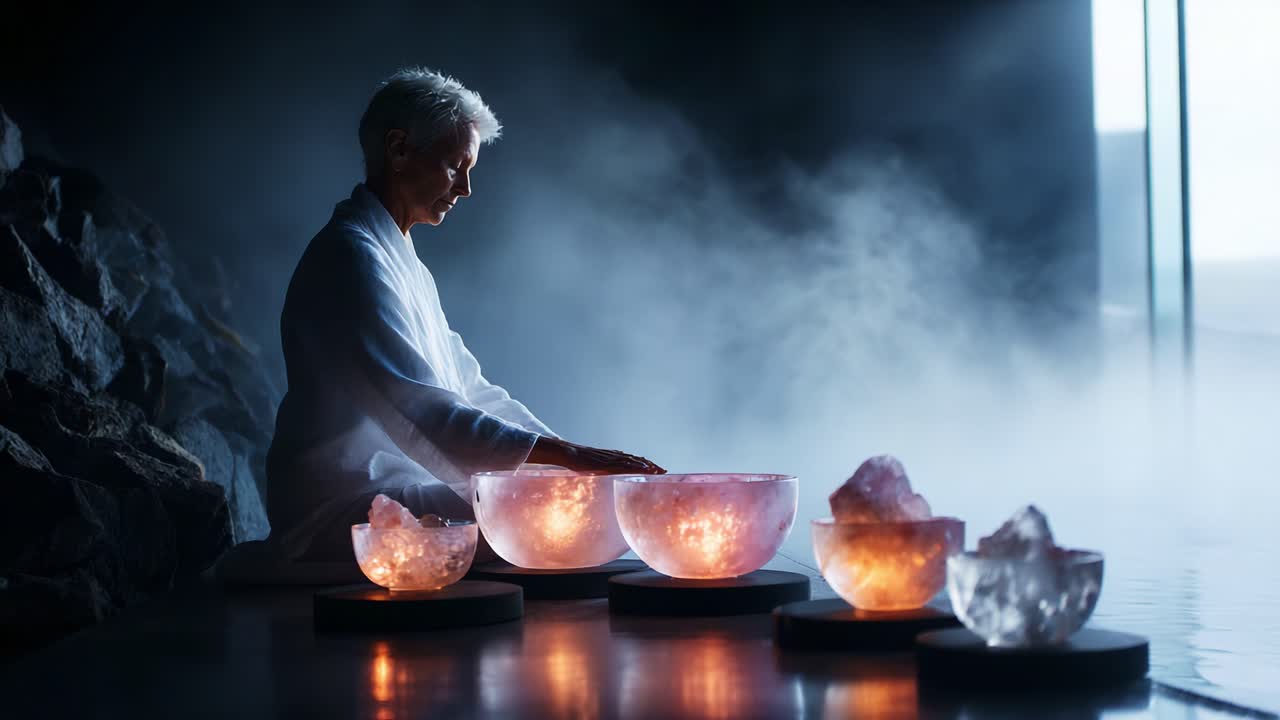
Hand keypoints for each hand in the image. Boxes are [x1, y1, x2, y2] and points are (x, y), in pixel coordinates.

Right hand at [528, 436, 664, 473]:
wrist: (568, 453)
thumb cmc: (578, 461)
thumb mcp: (592, 466)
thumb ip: (600, 469)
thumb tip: (604, 476)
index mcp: (612, 457)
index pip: (633, 460)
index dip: (645, 464)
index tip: (655, 469)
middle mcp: (615, 455)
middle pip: (637, 459)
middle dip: (651, 465)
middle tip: (664, 471)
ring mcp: (612, 458)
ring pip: (634, 461)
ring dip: (648, 466)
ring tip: (659, 471)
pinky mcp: (607, 462)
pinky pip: (624, 465)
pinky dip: (636, 467)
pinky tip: (644, 469)